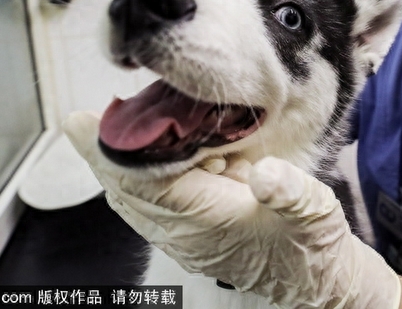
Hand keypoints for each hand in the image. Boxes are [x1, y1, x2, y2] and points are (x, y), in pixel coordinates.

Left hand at [63, 111, 400, 308]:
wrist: (317, 282)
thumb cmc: (313, 250)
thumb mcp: (316, 215)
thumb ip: (292, 193)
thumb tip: (265, 174)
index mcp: (211, 224)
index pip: (147, 186)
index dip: (114, 153)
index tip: (83, 124)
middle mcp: (188, 233)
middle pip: (128, 190)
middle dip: (105, 153)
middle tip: (83, 119)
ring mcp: (186, 235)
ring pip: (137, 196)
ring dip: (123, 162)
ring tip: (117, 125)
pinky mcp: (192, 231)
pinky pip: (154, 201)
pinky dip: (147, 171)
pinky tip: (158, 147)